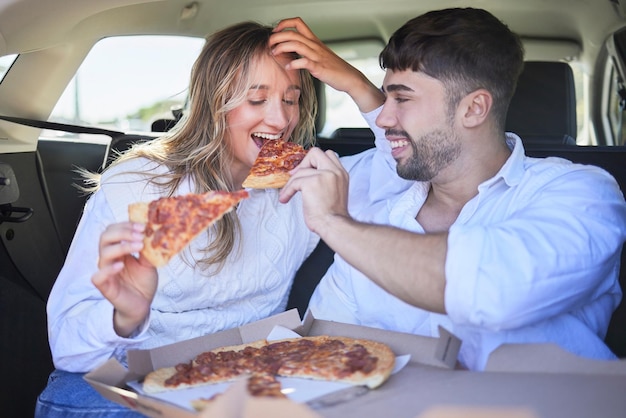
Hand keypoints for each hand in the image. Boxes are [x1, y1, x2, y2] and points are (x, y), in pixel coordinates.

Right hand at [91, 222, 156, 336]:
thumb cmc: (143, 282)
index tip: (143, 226)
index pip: (114, 230)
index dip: (126, 225)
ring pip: (103, 254)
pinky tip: (121, 266)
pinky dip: (108, 270)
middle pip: (105, 237)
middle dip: (123, 232)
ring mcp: (106, 271)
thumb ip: (148, 249)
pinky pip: (98, 276)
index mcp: (119, 249)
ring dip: (122, 247)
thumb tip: (153, 233)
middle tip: (140, 235)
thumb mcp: (149, 262)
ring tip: (138, 247)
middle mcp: (110, 258)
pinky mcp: (105, 286)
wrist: (143, 304)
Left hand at [270, 17, 383, 111]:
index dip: (284, 24)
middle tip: (269, 44)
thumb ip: (306, 51)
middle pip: (293, 33)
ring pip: (297, 45)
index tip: (275, 32)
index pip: (298, 23)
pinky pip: (305, 62)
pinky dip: (294, 63)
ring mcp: (317, 56)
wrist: (350, 77)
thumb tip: (291, 51)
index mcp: (314, 41)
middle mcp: (315, 45)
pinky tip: (288, 66)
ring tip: (274, 53)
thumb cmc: (334, 68)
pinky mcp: (319, 67)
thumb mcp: (319, 55)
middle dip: (277, 36)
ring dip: (282, 47)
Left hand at [279, 148, 349, 234]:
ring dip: (291, 183)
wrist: (333, 225)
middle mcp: (335, 171)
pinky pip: (294, 182)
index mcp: (341, 174)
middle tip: (296, 176)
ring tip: (286, 195)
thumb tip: (307, 176)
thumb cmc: (332, 216)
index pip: (329, 155)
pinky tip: (285, 199)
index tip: (306, 172)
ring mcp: (324, 175)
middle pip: (315, 152)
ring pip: (301, 171)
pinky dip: (287, 191)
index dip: (314, 162)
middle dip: (303, 163)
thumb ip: (326, 180)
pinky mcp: (312, 182)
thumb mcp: (334, 192)